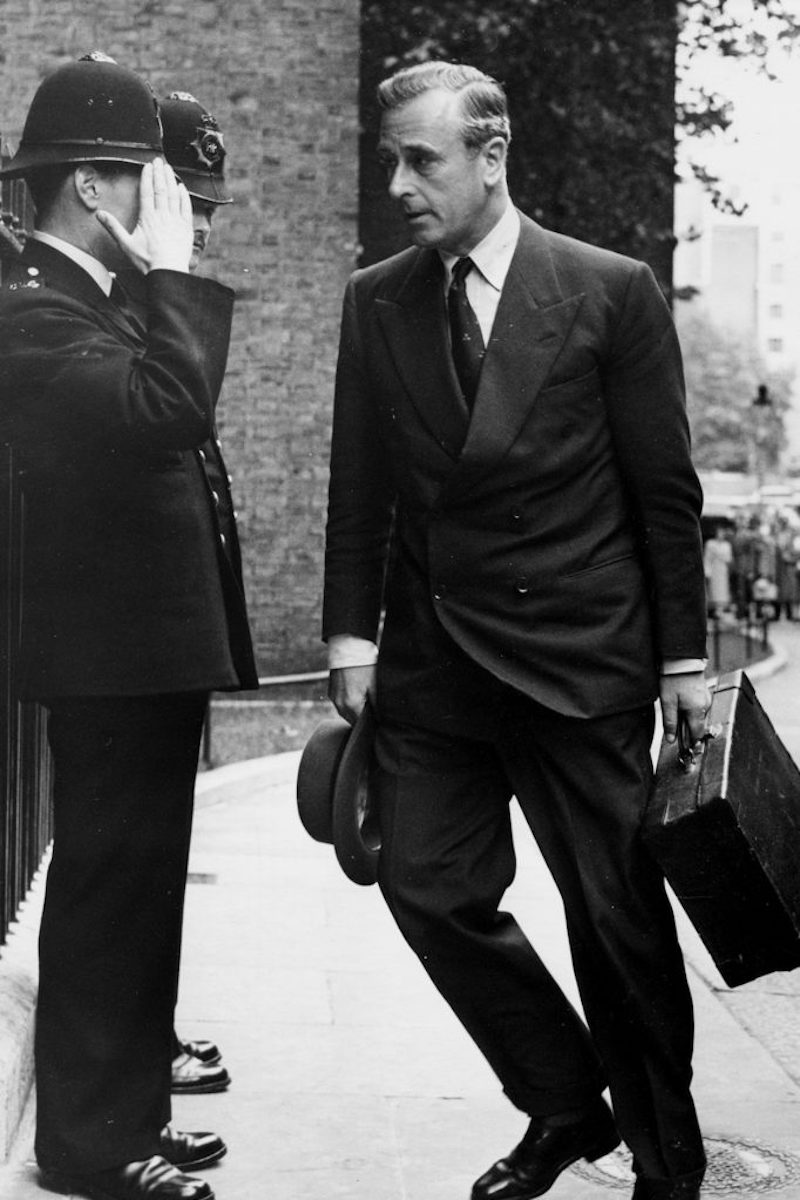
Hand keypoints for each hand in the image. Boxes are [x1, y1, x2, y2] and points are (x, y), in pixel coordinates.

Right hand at [96, 158, 192, 273]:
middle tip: (159, 160)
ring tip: (168, 169)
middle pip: (161, 190)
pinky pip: (186, 208)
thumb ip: (113, 227)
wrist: (168, 272)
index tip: (148, 166)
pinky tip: (182, 187)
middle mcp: (162, 216)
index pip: (147, 192)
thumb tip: (99, 214)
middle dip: (159, 173)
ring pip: (173, 195)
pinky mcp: (186, 228)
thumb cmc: (147, 261)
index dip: (147, 177)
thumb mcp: (126, 244)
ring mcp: (176, 221)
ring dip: (171, 180)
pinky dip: (184, 196)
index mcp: (148, 218)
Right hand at [328, 664, 375, 724]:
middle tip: (375, 714)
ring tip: (366, 705)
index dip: (371, 724)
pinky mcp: (331, 691)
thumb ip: (377, 705)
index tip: (379, 722)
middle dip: (363, 720)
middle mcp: (340, 704)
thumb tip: (380, 718)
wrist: (348, 648)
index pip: (362, 724)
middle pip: (353, 721)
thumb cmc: (364, 665)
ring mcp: (333, 698)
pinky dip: (348, 705)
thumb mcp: (375, 685)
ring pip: (345, 714)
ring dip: (355, 713)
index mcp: (352, 704)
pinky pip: (340, 704)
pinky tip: (357, 697)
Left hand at [659, 670, 710, 747]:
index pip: (697, 734)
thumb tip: (672, 740)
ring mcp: (707, 699)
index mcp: (697, 711)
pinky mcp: (704, 694)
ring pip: (699, 717)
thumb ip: (670, 722)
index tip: (685, 749)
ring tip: (676, 713)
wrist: (681, 660)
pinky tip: (681, 705)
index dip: (691, 743)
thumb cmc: (673, 679)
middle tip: (676, 731)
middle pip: (698, 727)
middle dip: (688, 731)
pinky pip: (699, 708)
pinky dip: (691, 711)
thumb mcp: (667, 702)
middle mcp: (705, 706)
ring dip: (689, 720)